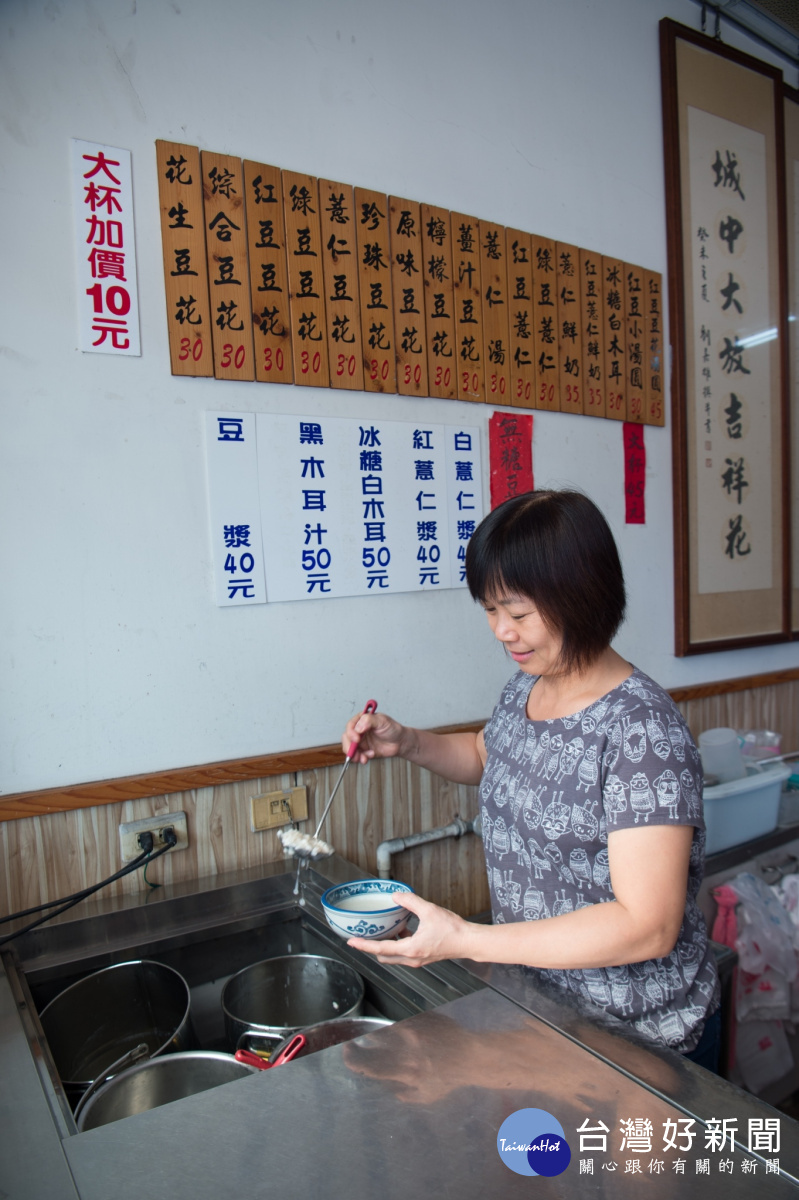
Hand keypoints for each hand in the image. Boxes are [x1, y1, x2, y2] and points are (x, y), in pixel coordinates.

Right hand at [342, 708, 408, 763]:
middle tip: (354, 752)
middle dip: (349, 746)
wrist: (400, 742)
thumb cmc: (393, 729)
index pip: (350, 725)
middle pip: (347, 738)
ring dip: (354, 755)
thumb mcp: (382, 721)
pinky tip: (370, 755)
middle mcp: (359, 730)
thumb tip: (358, 727)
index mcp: (362, 720)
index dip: (351, 733)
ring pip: (350, 748)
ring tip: (363, 758)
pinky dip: (361, 758)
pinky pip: (357, 755)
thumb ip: (369, 721)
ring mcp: (361, 741)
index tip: (357, 739)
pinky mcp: (363, 750)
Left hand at [347, 890, 470, 966]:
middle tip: (363, 936)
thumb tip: (396, 896)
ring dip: (385, 946)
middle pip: (383, 956)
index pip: (381, 949)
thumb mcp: (429, 911)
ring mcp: (417, 960)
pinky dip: (397, 944)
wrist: (468, 941)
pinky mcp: (422, 958)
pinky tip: (401, 930)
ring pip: (393, 957)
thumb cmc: (453, 930)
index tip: (352, 942)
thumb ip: (411, 902)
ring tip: (382, 930)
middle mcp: (411, 958)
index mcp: (411, 949)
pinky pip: (403, 954)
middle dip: (371, 947)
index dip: (364, 945)